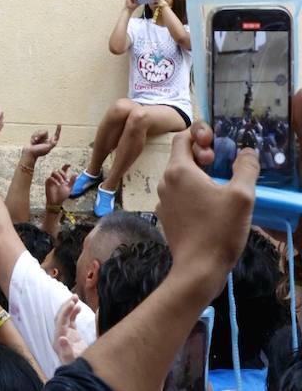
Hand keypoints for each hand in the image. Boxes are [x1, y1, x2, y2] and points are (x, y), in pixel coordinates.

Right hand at [23, 125, 60, 160]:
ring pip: (39, 132)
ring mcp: (40, 139)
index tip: (59, 124)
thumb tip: (55, 139)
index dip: (58, 130)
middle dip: (40, 134)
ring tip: (33, 142)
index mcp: (50, 144)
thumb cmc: (38, 152)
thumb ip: (52, 144)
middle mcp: (46, 141)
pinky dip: (33, 137)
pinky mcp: (35, 138)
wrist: (28, 153)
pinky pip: (35, 133)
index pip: (56, 136)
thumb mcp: (47, 148)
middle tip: (36, 140)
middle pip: (45, 132)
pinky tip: (32, 142)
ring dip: (36, 136)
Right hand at [45, 164, 74, 207]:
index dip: (66, 166)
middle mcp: (56, 177)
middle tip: (66, 180)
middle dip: (63, 174)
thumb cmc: (62, 195)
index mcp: (62, 178)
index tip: (69, 165)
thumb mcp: (69, 188)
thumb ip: (72, 181)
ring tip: (62, 183)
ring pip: (54, 172)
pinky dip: (55, 180)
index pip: (63, 169)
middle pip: (59, 170)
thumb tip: (76, 174)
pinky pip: (50, 178)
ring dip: (59, 176)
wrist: (57, 202)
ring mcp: (52, 179)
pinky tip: (58, 184)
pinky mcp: (48, 183)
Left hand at [53, 295, 87, 365]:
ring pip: (65, 317)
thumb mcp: (72, 361)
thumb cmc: (76, 367)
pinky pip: (71, 320)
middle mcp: (60, 335)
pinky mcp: (72, 334)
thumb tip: (61, 338)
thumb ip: (67, 350)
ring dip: (69, 307)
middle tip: (75, 297)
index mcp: (58, 340)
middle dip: (66, 306)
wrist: (80, 373)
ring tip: (76, 298)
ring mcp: (65, 334)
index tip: (72, 304)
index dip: (65, 312)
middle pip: (60, 317)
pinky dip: (74, 312)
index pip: (60, 322)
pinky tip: (79, 307)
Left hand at [155, 122, 258, 299]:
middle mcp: (164, 181)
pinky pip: (177, 196)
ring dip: (196, 177)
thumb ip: (246, 168)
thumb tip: (247, 152)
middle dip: (201, 157)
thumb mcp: (241, 197)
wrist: (198, 271)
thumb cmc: (219, 231)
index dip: (200, 136)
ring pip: (179, 177)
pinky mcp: (165, 217)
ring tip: (216, 191)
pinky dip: (191, 195)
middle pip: (181, 157)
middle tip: (219, 170)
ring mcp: (162, 200)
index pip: (182, 137)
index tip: (216, 151)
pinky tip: (207, 210)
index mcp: (178, 169)